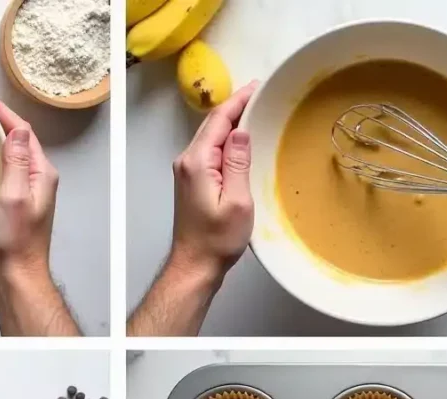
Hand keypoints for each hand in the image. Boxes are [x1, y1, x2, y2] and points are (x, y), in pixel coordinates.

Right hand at [0, 96, 59, 284]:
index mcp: (41, 174)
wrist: (16, 277)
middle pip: (18, 142)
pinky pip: (2, 173)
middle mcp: (37, 181)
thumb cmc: (15, 242)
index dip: (3, 112)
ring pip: (10, 157)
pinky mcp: (14, 206)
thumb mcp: (12, 195)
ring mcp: (26, 194)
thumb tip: (18, 129)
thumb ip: (16, 161)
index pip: (23, 131)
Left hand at [169, 82, 257, 281]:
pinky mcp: (190, 181)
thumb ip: (237, 163)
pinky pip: (208, 150)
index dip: (239, 100)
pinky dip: (224, 138)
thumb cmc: (216, 240)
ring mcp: (186, 171)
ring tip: (254, 109)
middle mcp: (186, 162)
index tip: (258, 87)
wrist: (195, 265)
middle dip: (235, 106)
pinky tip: (239, 138)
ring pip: (209, 136)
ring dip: (229, 121)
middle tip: (260, 93)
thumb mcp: (237, 201)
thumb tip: (241, 131)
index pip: (218, 120)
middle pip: (211, 124)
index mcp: (197, 162)